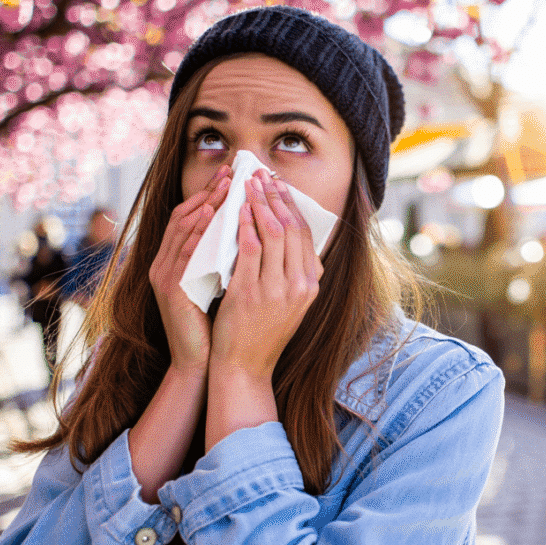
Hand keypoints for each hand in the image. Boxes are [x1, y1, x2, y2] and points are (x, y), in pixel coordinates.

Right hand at [149, 164, 230, 370]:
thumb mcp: (224, 283)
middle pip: (183, 216)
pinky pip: (185, 257)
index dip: (209, 194)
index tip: (232, 174)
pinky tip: (213, 221)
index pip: (191, 217)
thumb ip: (228, 257)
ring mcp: (164, 277)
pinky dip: (199, 236)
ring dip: (204, 206)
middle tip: (230, 172)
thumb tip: (252, 229)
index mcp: (176, 261)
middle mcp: (164, 264)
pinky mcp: (171, 292)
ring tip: (224, 188)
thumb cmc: (218, 325)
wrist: (204, 364)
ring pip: (182, 232)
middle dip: (208, 192)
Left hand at [211, 170, 322, 379]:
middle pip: (291, 228)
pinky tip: (235, 210)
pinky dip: (243, 225)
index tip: (279, 185)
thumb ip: (294, 273)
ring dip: (259, 203)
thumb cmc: (262, 334)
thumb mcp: (291, 304)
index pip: (305, 235)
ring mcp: (275, 290)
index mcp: (310, 286)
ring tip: (248, 184)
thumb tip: (292, 238)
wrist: (245, 368)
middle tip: (262, 175)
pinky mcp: (249, 293)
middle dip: (275, 196)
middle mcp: (298, 286)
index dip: (291, 205)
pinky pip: (248, 249)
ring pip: (272, 233)